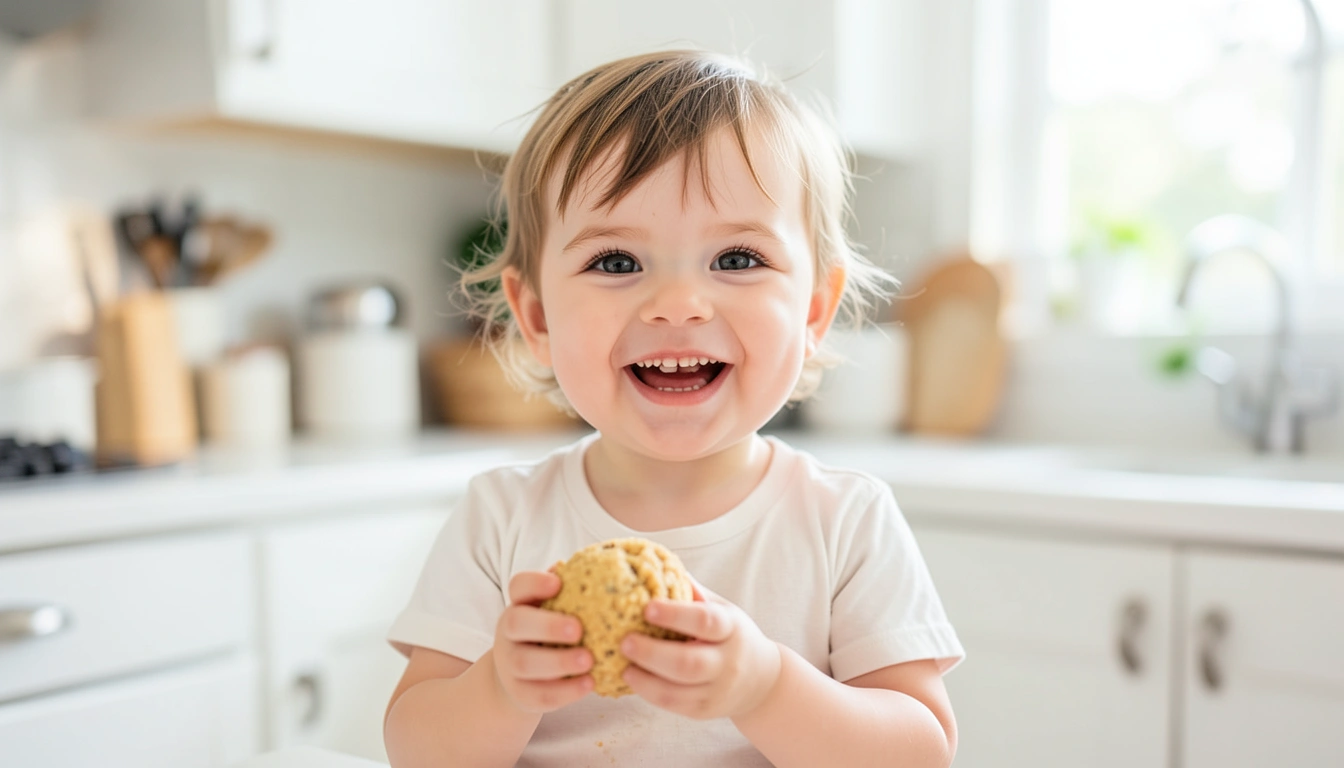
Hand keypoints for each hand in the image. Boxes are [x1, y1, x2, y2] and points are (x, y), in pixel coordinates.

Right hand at [492, 570, 593, 712]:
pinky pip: (539, 695)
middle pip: (516, 623)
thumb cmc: (549, 636)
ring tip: (589, 660)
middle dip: (547, 625)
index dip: (535, 582)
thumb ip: (572, 593)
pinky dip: (565, 691)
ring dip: (559, 661)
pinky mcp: (520, 694)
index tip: (558, 583)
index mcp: (520, 605)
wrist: (519, 680)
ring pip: (525, 662)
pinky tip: (590, 683)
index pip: (518, 586)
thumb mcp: (554, 612)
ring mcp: (510, 664)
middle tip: (578, 629)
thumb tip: (603, 566)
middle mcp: (508, 632)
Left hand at [621, 579, 781, 720]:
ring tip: (622, 665)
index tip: (647, 607)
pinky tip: (631, 679)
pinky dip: (649, 694)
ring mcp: (716, 690)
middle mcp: (727, 661)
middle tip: (624, 640)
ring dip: (645, 679)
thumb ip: (692, 592)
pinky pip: (674, 705)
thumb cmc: (731, 635)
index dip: (675, 615)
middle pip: (689, 663)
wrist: (761, 681)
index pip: (705, 621)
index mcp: (730, 628)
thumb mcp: (721, 608)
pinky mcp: (704, 710)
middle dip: (652, 653)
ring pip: (678, 691)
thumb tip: (657, 563)